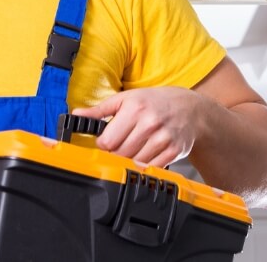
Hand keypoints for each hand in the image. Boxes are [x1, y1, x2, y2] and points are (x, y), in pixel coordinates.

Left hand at [72, 87, 213, 167]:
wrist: (189, 109)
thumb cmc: (155, 102)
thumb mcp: (126, 99)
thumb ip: (100, 109)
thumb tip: (77, 114)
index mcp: (134, 108)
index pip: (107, 141)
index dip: (103, 144)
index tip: (106, 141)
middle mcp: (149, 123)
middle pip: (119, 154)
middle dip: (115, 153)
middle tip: (120, 145)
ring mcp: (162, 138)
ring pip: (134, 163)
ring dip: (129, 160)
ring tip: (133, 148)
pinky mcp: (173, 151)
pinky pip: (150, 168)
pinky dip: (144, 165)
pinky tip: (146, 154)